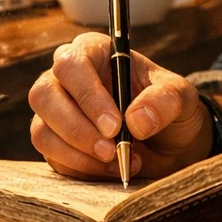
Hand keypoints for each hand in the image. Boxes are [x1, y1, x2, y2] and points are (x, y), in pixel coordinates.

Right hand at [28, 32, 210, 180]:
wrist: (169, 143)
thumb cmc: (168, 107)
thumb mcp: (179, 96)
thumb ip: (164, 100)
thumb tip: (136, 120)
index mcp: (94, 52)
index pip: (72, 63)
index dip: (88, 95)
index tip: (115, 125)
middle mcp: (67, 78)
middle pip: (44, 94)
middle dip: (76, 127)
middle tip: (111, 149)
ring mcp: (56, 111)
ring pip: (42, 129)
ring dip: (78, 153)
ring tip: (118, 161)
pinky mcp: (54, 143)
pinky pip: (52, 157)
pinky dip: (81, 168)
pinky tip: (111, 169)